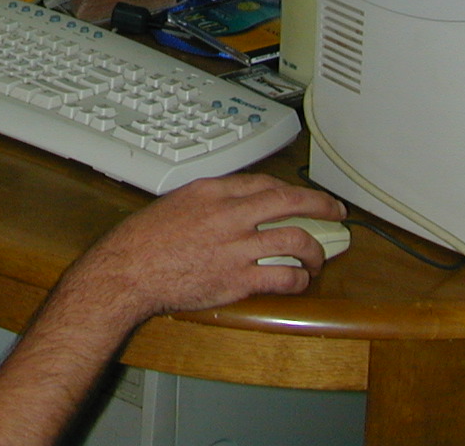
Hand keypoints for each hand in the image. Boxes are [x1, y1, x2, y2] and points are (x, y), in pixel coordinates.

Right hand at [67, 174, 347, 323]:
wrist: (129, 270)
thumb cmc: (144, 239)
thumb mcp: (175, 203)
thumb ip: (207, 202)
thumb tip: (232, 205)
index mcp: (212, 191)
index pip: (264, 182)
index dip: (289, 190)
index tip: (301, 197)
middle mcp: (229, 214)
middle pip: (288, 202)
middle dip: (320, 205)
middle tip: (335, 212)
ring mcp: (236, 247)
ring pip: (295, 240)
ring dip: (315, 250)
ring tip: (318, 258)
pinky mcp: (238, 279)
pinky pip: (283, 276)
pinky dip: (298, 279)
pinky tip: (298, 281)